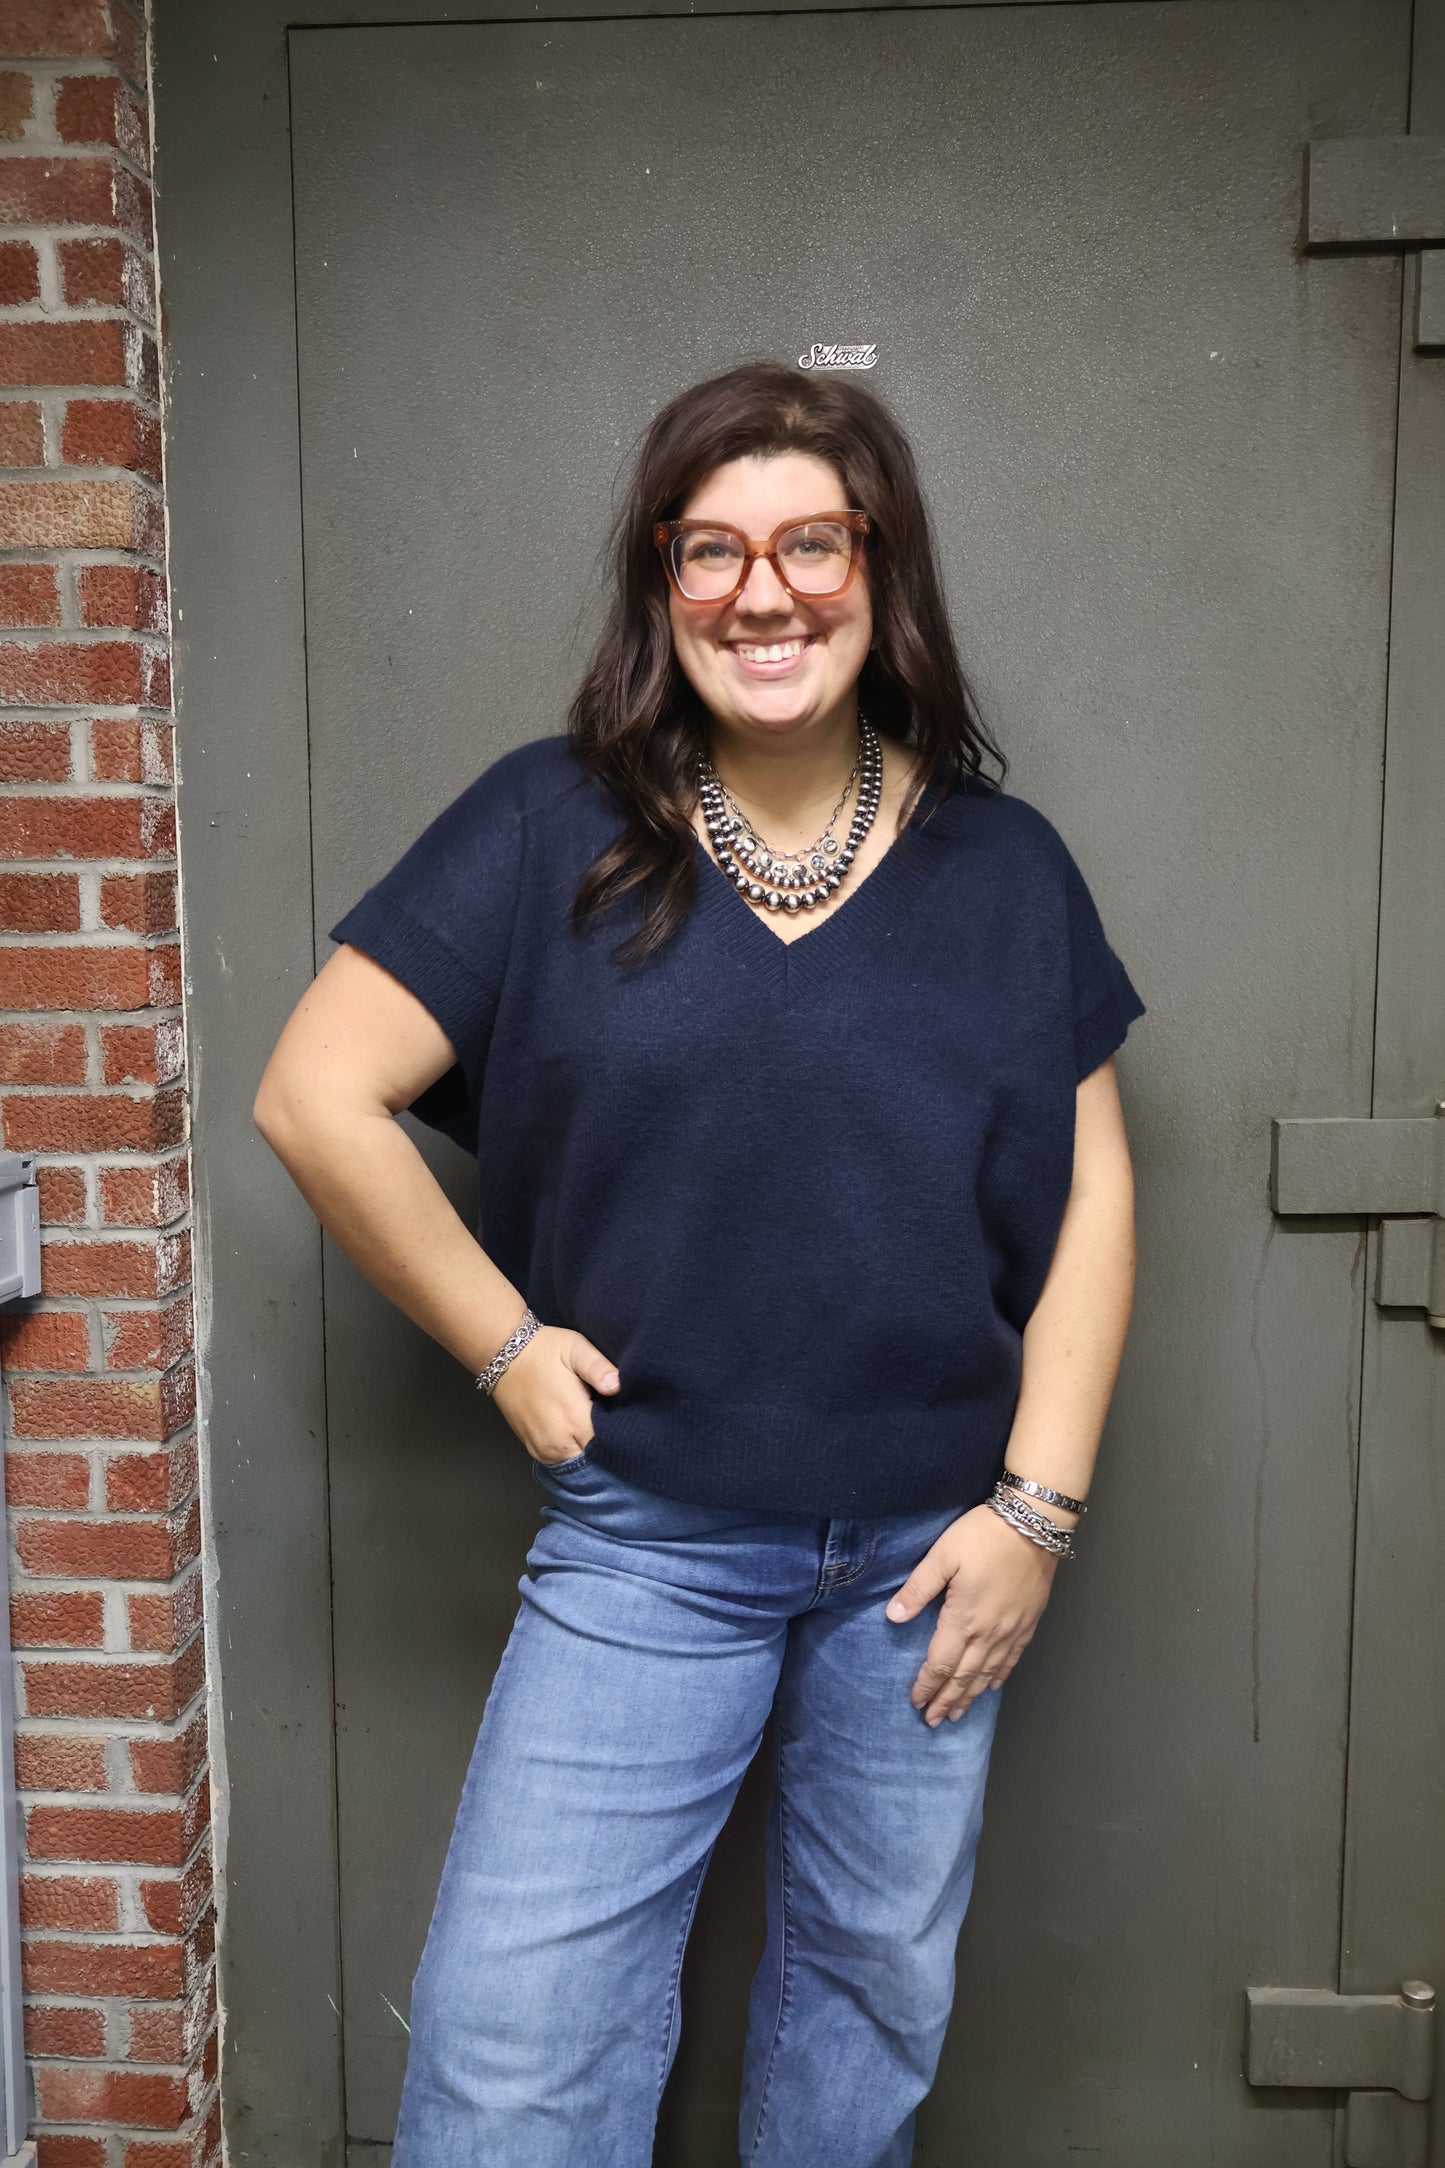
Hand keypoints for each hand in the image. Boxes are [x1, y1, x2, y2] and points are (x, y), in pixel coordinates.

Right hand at [489, 1324, 619, 1466]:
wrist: (504, 1356)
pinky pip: (559, 1462)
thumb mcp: (575, 1348)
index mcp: (574, 1419)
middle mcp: (558, 1441)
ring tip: (593, 1429)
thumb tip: (617, 1386)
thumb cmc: (544, 1350)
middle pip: (594, 1458)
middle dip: (605, 1445)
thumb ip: (599, 1368)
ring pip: (577, 1463)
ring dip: (587, 1451)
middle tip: (611, 1424)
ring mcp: (543, 1448)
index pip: (609, 1444)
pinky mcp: (533, 1448)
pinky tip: (576, 1435)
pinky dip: (570, 1453)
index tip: (625, 1422)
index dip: (620, 1435)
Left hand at [885, 1503, 1059, 1725]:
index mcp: (963, 1618)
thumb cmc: (983, 1536)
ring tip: (957, 1714)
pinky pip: (1012, 1660)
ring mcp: (1012, 1630)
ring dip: (970, 1696)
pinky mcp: (1028, 1623)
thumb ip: (918, 1589)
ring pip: (988, 1674)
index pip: (940, 1663)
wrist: (1034, 1524)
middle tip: (933, 1721)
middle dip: (946, 1700)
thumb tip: (893, 1617)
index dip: (927, 1685)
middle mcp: (989, 1633)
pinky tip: (991, 1686)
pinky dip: (999, 1677)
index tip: (915, 1702)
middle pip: (964, 1676)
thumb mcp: (942, 1555)